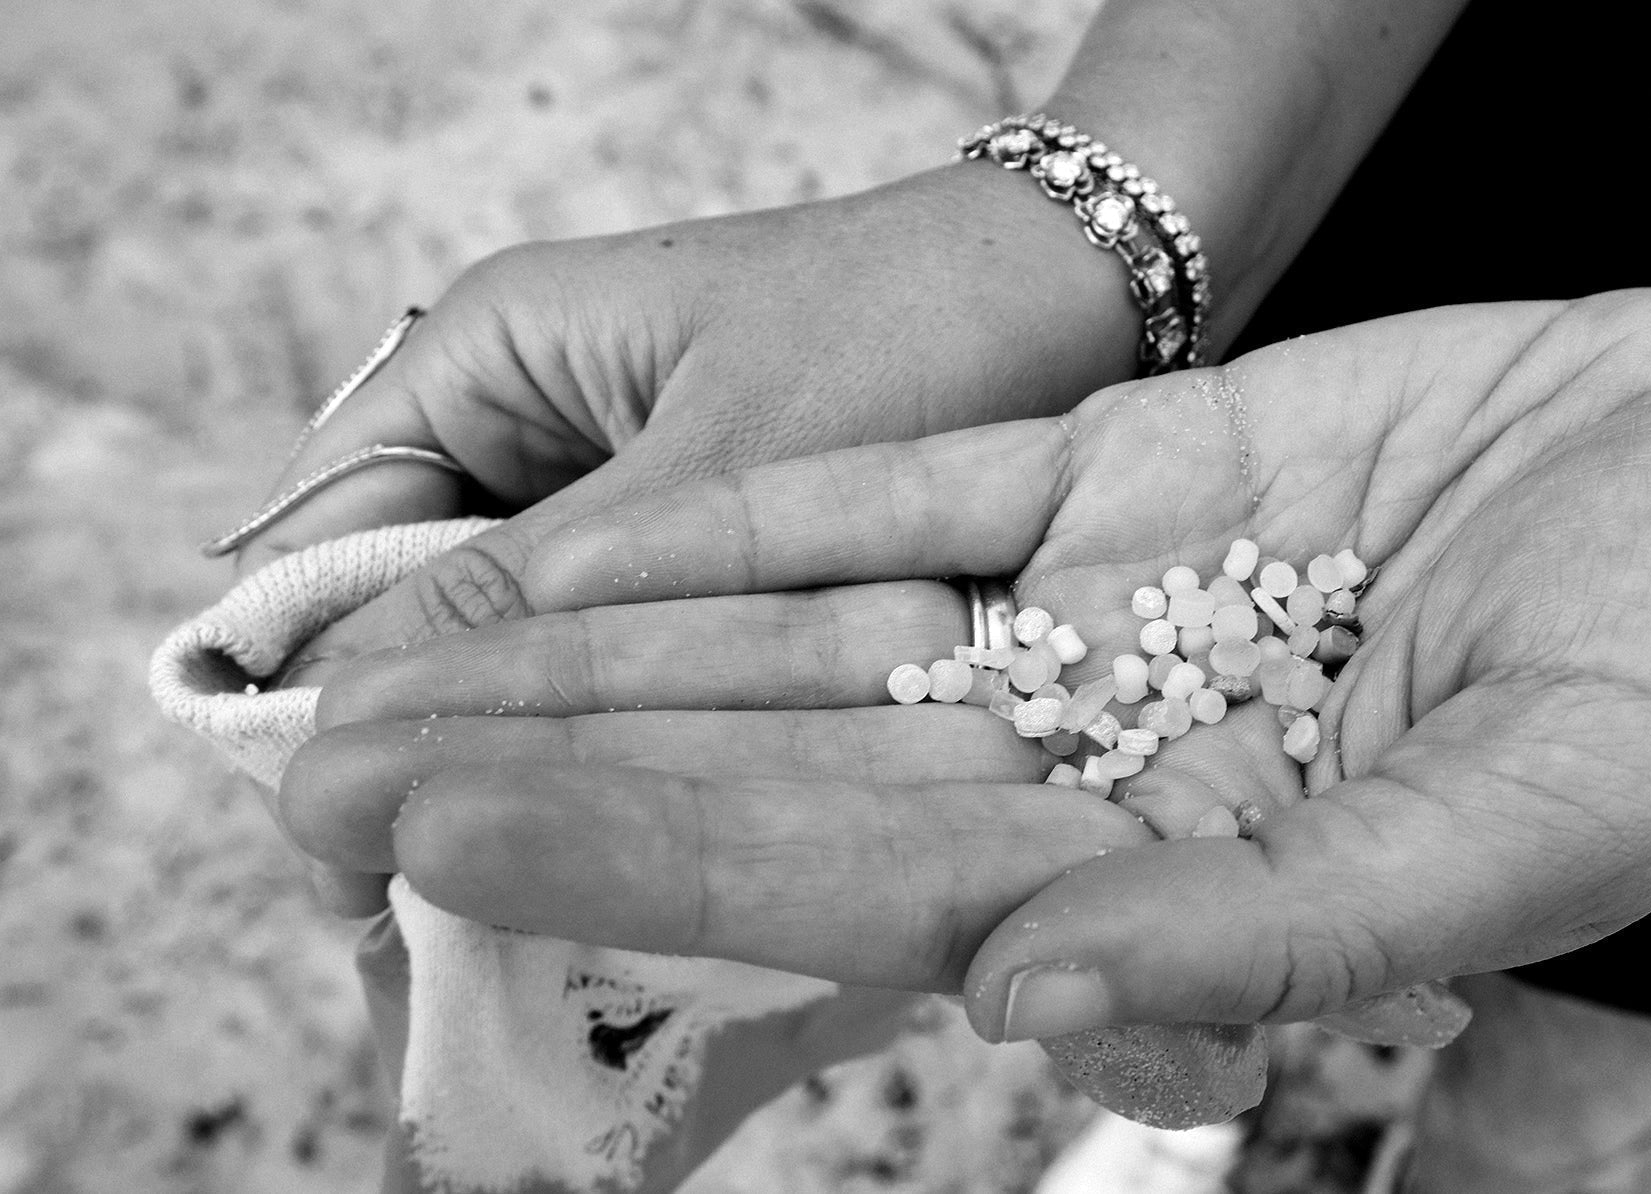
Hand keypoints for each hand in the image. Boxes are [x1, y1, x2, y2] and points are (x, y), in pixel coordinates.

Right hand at [234, 164, 1145, 912]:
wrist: (1076, 288)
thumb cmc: (910, 331)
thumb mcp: (713, 464)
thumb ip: (531, 575)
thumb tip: (343, 699)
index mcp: (491, 354)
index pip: (329, 526)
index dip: (305, 677)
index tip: (322, 821)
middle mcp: (529, 414)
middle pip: (403, 590)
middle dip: (408, 732)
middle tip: (389, 892)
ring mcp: (608, 477)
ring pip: (505, 631)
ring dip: (498, 745)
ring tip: (471, 890)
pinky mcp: (691, 533)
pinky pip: (608, 637)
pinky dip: (596, 724)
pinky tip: (591, 827)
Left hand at [279, 292, 1650, 1046]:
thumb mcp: (1542, 818)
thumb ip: (1298, 925)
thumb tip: (1050, 988)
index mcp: (1168, 878)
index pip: (853, 882)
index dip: (640, 861)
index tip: (435, 847)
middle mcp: (1086, 757)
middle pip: (770, 766)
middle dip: (551, 767)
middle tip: (319, 778)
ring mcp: (1083, 608)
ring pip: (794, 632)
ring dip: (603, 641)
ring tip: (403, 667)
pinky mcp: (1109, 472)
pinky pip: (897, 493)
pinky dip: (745, 512)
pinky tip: (598, 538)